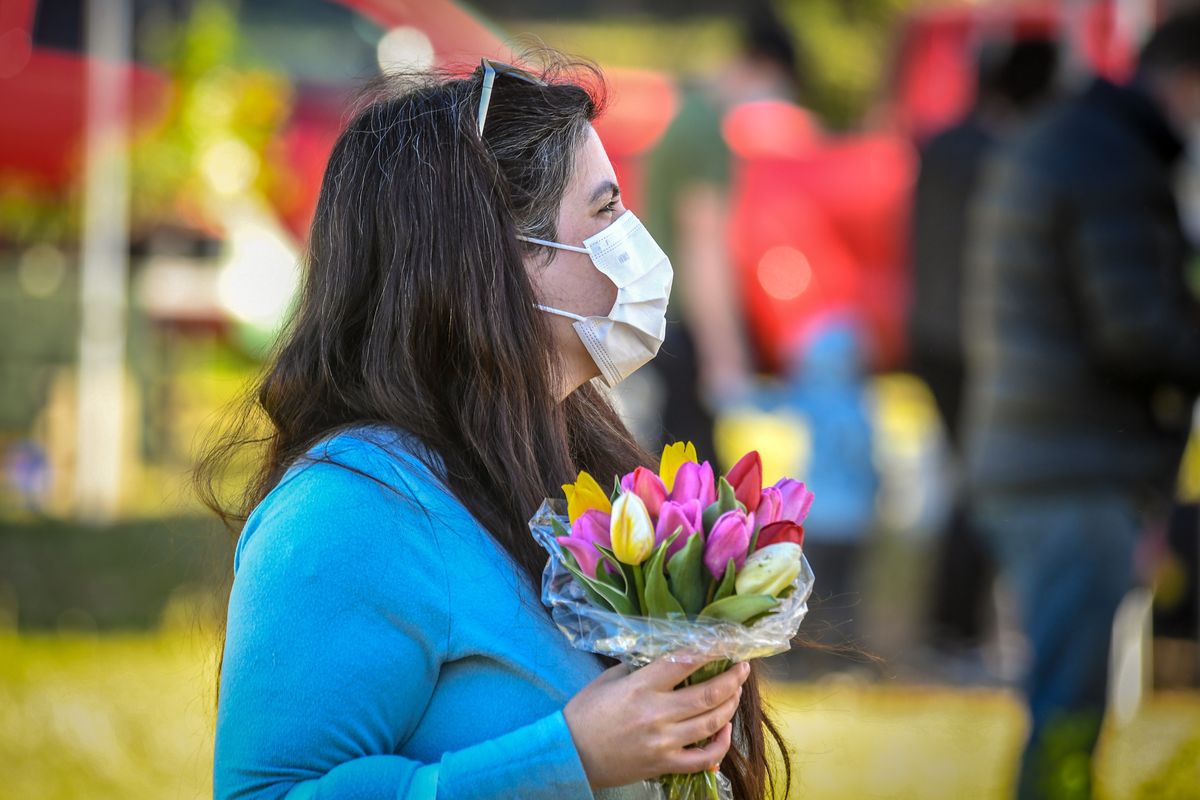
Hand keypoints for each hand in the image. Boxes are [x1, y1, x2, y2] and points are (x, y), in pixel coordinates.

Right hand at [562, 657, 750, 788]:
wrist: (570, 754)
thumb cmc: (586, 712)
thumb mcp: (608, 679)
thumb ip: (639, 667)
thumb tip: (666, 655)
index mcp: (641, 686)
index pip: (684, 662)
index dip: (711, 651)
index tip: (727, 643)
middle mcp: (656, 713)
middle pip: (707, 693)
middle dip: (732, 678)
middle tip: (743, 667)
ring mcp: (663, 741)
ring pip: (711, 723)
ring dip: (730, 706)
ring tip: (736, 692)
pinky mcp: (664, 764)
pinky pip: (703, 758)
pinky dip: (721, 745)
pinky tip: (725, 731)